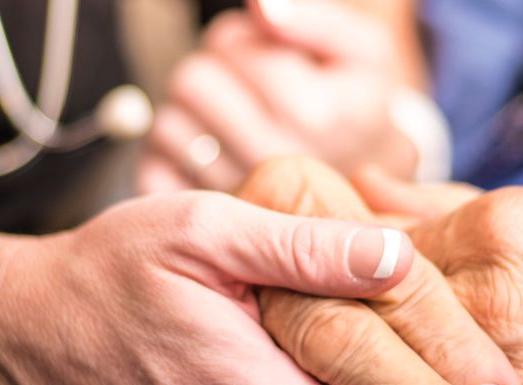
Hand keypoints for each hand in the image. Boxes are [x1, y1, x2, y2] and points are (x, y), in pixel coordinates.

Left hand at [138, 0, 419, 192]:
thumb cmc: (358, 109)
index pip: (229, 45)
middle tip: (245, 89)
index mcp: (315, 113)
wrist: (367, 195)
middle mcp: (274, 161)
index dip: (243, 41)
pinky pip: (154, 170)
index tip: (270, 59)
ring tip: (231, 124)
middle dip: (214, 74)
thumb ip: (313, 21)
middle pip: (192, 82)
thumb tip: (260, 6)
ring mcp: (239, 199)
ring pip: (167, 125)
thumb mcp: (361, 53)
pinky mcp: (208, 224)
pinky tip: (213, 156)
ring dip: (191, 116)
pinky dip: (172, 158)